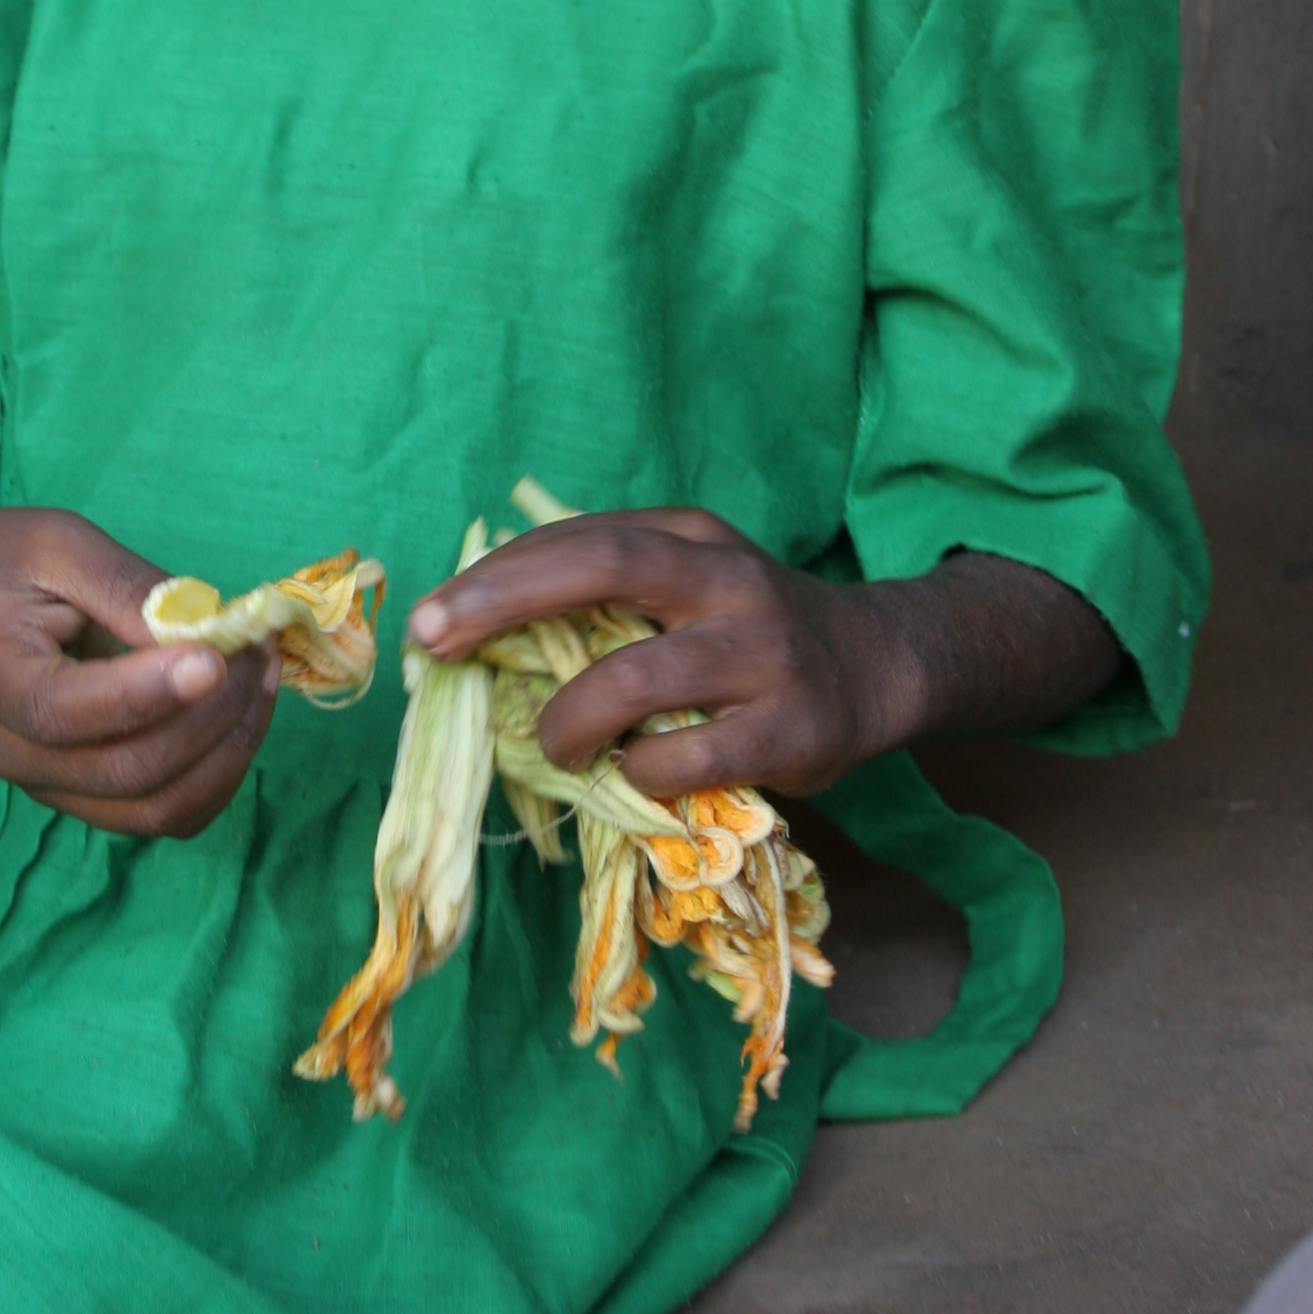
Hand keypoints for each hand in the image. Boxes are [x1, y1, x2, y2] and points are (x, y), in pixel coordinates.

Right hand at [0, 492, 279, 837]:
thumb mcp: (59, 544)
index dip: (149, 693)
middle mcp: (14, 753)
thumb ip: (126, 587)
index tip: (216, 655)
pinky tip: (241, 718)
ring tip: (260, 680)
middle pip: (128, 772)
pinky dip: (220, 777)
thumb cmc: (6, 564)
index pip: (67, 714)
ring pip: (156, 809)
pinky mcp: (87, 797)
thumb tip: (202, 630)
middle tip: (255, 649)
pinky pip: (166, 817)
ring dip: (228, 753)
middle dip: (212, 716)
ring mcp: (50, 786)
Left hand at [404, 509, 920, 802]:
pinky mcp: (790, 728)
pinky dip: (642, 774)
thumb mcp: (687, 586)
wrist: (879, 666)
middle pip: (604, 567)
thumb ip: (607, 598)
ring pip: (638, 678)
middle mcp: (727, 580)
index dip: (498, 575)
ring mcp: (762, 653)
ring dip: (571, 719)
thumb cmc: (747, 632)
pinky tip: (636, 776)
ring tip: (554, 746)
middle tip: (437, 639)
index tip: (432, 616)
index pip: (579, 538)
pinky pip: (689, 758)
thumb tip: (478, 631)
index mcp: (691, 537)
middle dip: (504, 599)